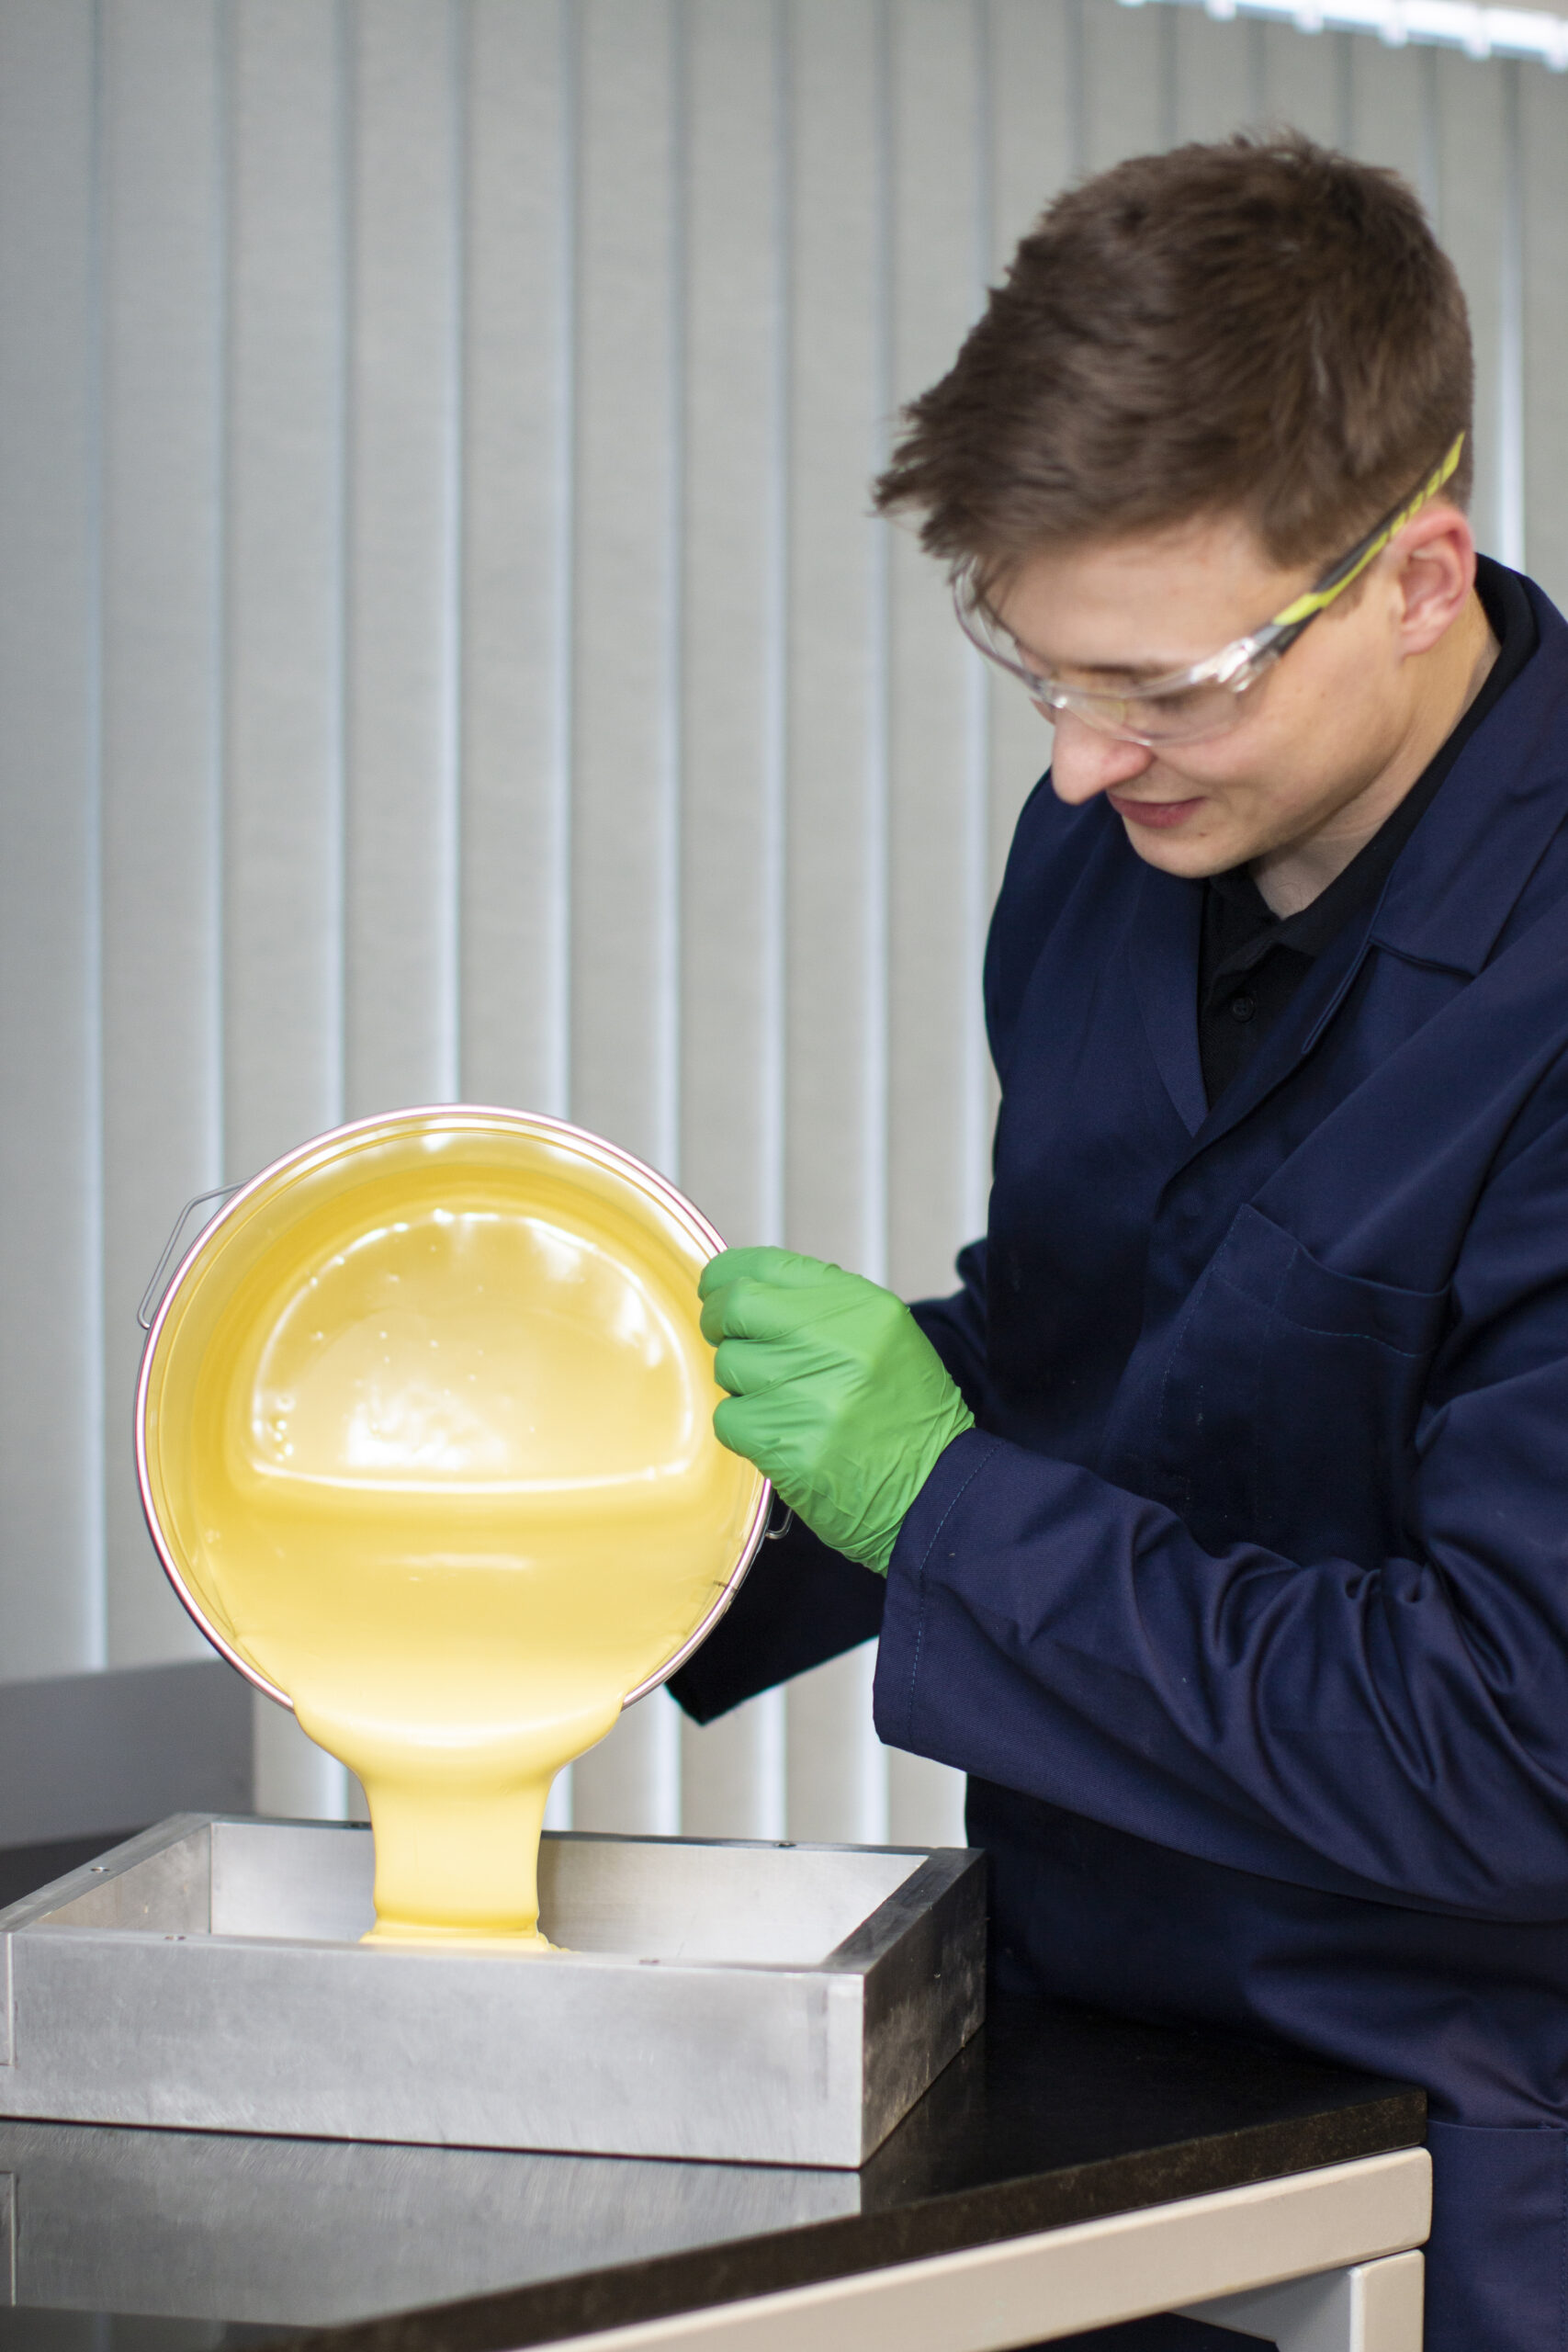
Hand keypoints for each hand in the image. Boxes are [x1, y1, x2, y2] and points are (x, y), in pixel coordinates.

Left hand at [698, 1247, 974, 1574]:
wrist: (935, 1490)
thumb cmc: (904, 1414)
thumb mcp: (884, 1338)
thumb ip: (820, 1309)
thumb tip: (742, 1290)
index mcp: (862, 1307)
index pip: (768, 1266)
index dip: (729, 1275)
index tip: (718, 1289)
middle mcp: (835, 1341)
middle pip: (736, 1307)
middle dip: (719, 1322)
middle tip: (730, 1340)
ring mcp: (809, 1394)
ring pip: (727, 1366)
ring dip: (741, 1383)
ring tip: (780, 1401)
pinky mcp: (787, 1444)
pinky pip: (729, 1418)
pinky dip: (744, 1429)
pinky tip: (780, 1436)